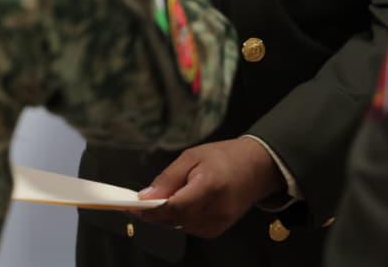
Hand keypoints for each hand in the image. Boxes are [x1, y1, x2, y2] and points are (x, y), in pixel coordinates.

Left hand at [133, 138, 285, 237]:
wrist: (257, 168)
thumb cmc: (224, 157)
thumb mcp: (192, 156)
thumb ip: (168, 178)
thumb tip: (146, 196)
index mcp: (209, 187)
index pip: (174, 207)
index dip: (150, 209)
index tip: (131, 205)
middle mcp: (215, 210)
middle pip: (174, 219)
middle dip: (154, 212)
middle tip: (140, 199)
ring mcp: (218, 223)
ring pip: (179, 226)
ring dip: (167, 214)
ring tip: (167, 195)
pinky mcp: (218, 230)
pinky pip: (189, 228)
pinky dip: (180, 217)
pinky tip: (182, 202)